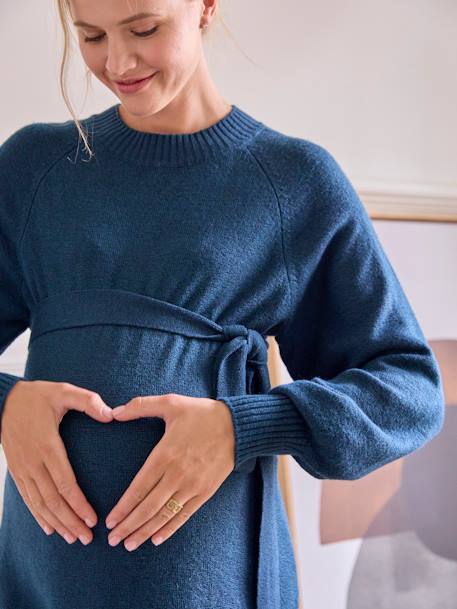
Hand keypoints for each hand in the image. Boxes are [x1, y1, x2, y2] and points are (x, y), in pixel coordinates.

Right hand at [1, 380, 113, 544]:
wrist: (4, 400)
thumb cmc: (39, 396)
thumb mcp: (64, 391)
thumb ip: (88, 401)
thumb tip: (111, 414)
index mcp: (47, 445)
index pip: (65, 482)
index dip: (79, 504)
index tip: (92, 520)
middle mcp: (33, 462)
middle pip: (53, 499)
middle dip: (70, 521)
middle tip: (87, 538)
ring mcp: (22, 468)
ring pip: (39, 503)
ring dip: (56, 522)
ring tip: (72, 538)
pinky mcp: (16, 470)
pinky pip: (27, 498)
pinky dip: (38, 515)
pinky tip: (49, 527)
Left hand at [105, 393, 234, 550]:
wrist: (237, 425)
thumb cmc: (201, 413)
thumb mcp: (170, 402)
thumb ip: (140, 406)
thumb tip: (114, 412)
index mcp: (165, 454)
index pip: (139, 487)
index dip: (123, 507)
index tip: (110, 521)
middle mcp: (177, 474)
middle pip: (148, 506)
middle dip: (129, 525)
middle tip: (113, 540)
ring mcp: (192, 485)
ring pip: (164, 515)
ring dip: (145, 531)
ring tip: (129, 544)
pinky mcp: (205, 492)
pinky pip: (184, 515)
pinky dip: (170, 529)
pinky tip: (156, 539)